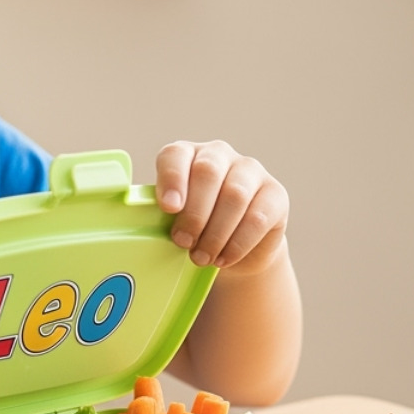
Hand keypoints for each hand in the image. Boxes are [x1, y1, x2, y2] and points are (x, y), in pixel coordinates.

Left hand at [155, 140, 287, 273]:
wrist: (234, 248)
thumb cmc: (194, 228)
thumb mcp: (172, 218)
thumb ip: (158, 213)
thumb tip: (137, 218)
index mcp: (186, 155)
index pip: (176, 155)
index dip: (171, 179)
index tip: (168, 208)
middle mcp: (219, 155)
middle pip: (207, 172)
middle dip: (193, 212)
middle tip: (183, 242)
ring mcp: (251, 171)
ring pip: (234, 195)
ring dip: (215, 232)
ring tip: (201, 257)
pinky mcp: (275, 194)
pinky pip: (258, 217)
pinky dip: (237, 243)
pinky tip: (224, 258)